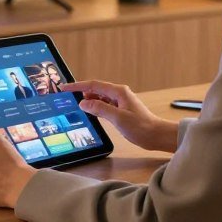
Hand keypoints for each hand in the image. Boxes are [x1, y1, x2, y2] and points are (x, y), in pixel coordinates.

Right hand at [61, 80, 178, 152]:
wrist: (157, 135)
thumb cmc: (141, 127)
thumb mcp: (118, 118)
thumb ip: (100, 108)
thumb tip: (83, 102)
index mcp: (118, 92)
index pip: (93, 85)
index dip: (77, 86)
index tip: (65, 87)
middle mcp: (119, 94)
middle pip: (96, 90)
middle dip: (81, 92)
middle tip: (67, 98)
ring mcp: (120, 102)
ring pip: (100, 98)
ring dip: (89, 101)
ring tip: (76, 106)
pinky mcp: (121, 110)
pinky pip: (105, 105)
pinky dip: (96, 107)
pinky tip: (90, 113)